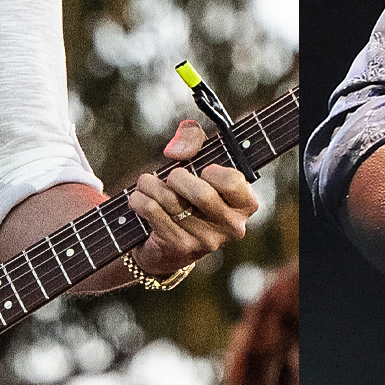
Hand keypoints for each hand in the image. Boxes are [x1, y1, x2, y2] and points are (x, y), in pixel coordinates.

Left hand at [126, 120, 259, 277]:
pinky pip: (151, 211)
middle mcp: (232, 227)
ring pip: (171, 200)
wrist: (169, 243)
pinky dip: (139, 198)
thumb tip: (175, 152)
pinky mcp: (179, 247)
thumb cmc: (189, 192)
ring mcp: (206, 240)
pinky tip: (139, 198)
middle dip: (177, 177)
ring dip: (150, 184)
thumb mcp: (198, 159)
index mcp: (245, 205)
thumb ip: (193, 138)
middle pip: (202, 194)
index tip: (204, 171)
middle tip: (171, 177)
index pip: (233, 182)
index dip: (213, 172)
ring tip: (147, 184)